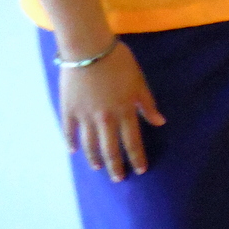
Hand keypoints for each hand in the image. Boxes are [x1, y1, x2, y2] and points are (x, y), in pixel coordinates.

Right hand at [58, 41, 164, 180]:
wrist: (88, 49)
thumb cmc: (119, 62)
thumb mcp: (139, 82)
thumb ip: (147, 104)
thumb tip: (160, 122)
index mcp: (125, 111)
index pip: (133, 141)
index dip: (137, 157)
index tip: (140, 170)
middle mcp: (105, 118)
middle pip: (111, 149)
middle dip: (116, 166)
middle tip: (118, 179)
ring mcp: (84, 115)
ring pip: (90, 144)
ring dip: (94, 158)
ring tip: (97, 168)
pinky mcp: (68, 109)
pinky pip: (69, 131)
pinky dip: (72, 143)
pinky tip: (74, 152)